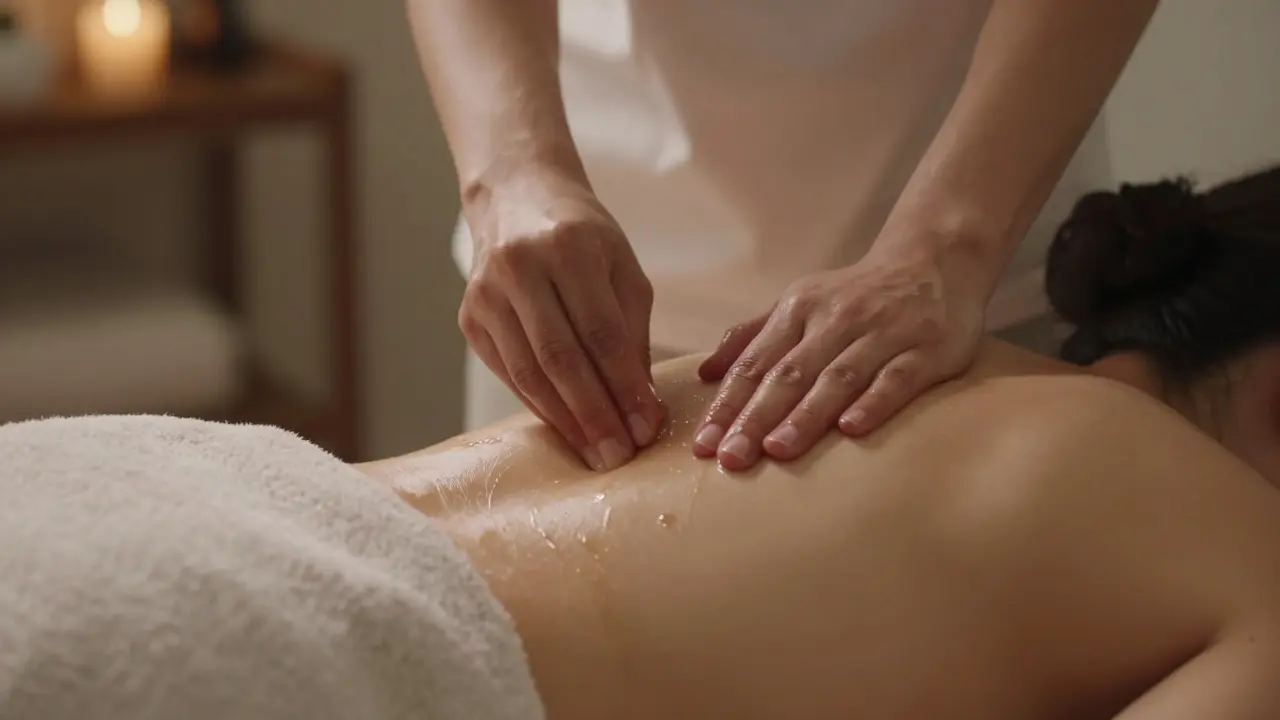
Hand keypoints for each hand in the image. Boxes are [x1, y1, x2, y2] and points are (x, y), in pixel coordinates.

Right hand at [459, 165, 663, 470]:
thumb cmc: (581, 236)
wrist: (515, 198)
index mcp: (569, 246)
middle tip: (621, 455)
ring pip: (529, 374)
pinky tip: (567, 429)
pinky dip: (540, 406)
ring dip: (567, 421)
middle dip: (595, 414)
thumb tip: (642, 405)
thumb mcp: (621, 268)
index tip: (647, 427)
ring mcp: (486, 294)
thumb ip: (632, 333)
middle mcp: (520, 267)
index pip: (601, 332)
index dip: (624, 386)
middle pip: (560, 358)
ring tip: (597, 454)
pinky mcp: (469, 318)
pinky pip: (509, 374)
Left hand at [693, 248, 986, 470]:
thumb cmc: (856, 295)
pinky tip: (851, 431)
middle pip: (789, 374)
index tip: (703, 445)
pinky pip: (897, 378)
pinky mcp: (926, 348)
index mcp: (798, 310)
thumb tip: (705, 374)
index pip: (755, 363)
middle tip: (730, 458)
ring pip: (838, 377)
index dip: (727, 405)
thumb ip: (753, 338)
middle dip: (755, 417)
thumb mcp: (800, 304)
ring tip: (776, 451)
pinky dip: (873, 403)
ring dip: (805, 416)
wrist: (934, 260)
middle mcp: (836, 319)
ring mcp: (883, 333)